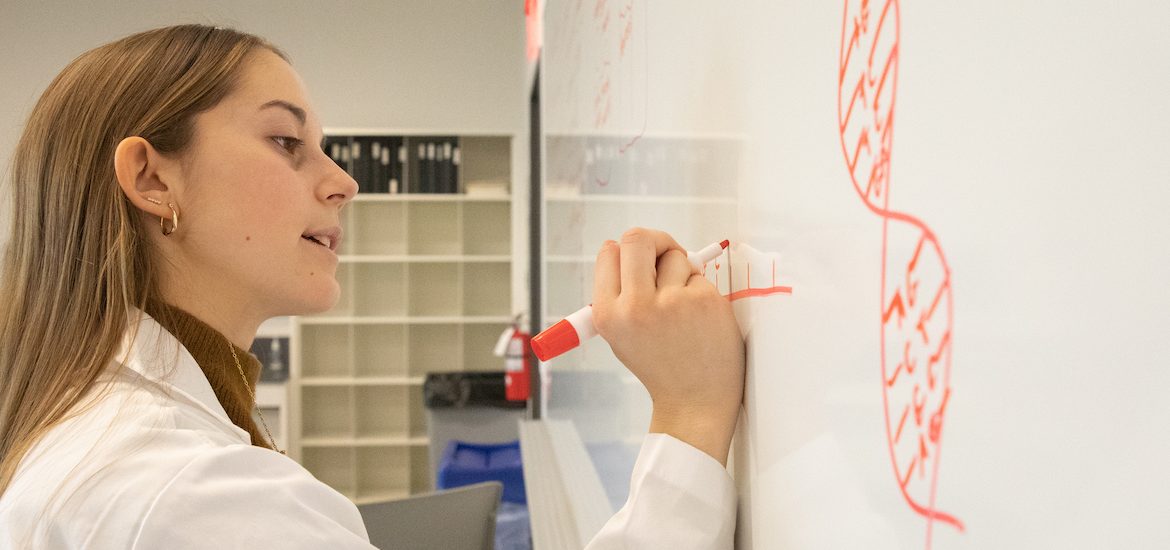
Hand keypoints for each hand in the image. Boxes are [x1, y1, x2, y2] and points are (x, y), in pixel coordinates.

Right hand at [592, 228, 745, 464]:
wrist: (695, 401)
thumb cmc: (661, 366)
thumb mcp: (620, 335)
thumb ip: (620, 294)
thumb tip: (635, 249)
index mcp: (608, 314)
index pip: (608, 252)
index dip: (625, 251)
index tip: (639, 259)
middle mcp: (635, 306)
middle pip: (637, 238)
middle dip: (653, 241)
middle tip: (664, 254)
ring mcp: (671, 302)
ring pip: (674, 256)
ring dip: (681, 272)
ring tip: (683, 307)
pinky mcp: (703, 301)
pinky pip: (699, 275)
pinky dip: (700, 290)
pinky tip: (700, 320)